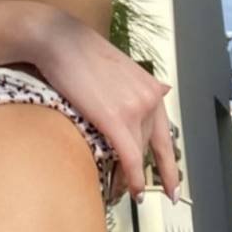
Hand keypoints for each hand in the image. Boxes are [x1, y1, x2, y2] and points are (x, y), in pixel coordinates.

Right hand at [29, 9, 180, 203]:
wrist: (59, 40)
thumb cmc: (78, 53)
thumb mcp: (117, 69)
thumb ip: (133, 89)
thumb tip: (145, 100)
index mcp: (150, 87)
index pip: (166, 133)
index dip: (170, 163)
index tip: (173, 182)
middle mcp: (150, 98)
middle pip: (151, 146)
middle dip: (153, 172)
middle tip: (153, 192)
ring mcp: (135, 109)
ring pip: (139, 154)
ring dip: (133, 177)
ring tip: (123, 191)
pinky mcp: (116, 119)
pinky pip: (131, 158)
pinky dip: (133, 178)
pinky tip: (131, 191)